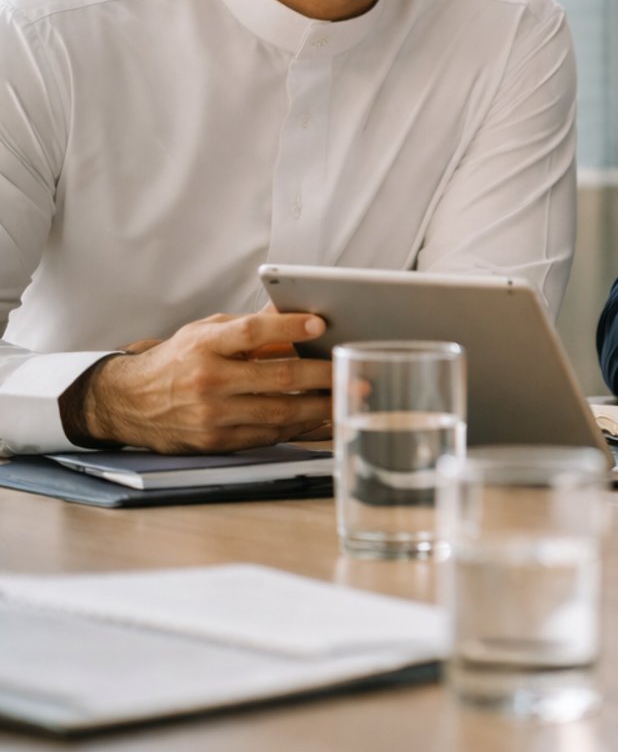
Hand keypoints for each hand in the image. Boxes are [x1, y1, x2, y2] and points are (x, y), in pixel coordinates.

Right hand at [78, 311, 335, 453]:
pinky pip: (269, 436)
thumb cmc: (177, 361)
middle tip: (355, 372)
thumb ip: (250, 324)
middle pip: (277, 378)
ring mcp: (212, 415)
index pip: (252, 332)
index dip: (288, 326)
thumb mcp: (205, 332)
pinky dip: (301, 429)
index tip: (321, 323)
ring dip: (322, 407)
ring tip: (351, 398)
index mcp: (204, 345)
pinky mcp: (217, 442)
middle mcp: (207, 380)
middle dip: (324, 376)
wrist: (128, 403)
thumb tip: (296, 309)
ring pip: (279, 412)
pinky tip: (325, 420)